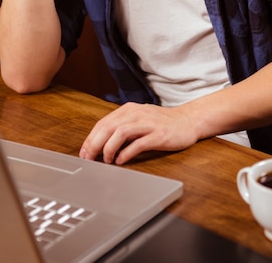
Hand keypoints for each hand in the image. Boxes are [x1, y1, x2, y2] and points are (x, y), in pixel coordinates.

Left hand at [79, 102, 198, 164]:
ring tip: (106, 161)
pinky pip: (138, 144)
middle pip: (108, 127)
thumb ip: (123, 127)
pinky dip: (126, 153)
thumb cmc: (162, 123)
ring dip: (109, 148)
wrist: (188, 121)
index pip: (103, 123)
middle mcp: (137, 114)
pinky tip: (121, 161)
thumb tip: (101, 144)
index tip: (84, 152)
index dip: (91, 138)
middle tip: (88, 159)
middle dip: (95, 144)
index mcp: (129, 109)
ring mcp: (148, 123)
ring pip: (120, 133)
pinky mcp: (158, 135)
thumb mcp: (140, 119)